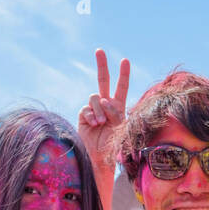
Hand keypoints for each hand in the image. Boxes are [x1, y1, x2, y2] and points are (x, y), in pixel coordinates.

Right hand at [78, 49, 129, 168]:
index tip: (125, 61)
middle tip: (100, 50)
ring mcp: (94, 110)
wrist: (100, 158)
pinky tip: (94, 125)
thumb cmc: (114, 147)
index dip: (123, 75)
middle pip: (103, 81)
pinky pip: (87, 108)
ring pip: (95, 97)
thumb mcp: (121, 129)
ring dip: (99, 108)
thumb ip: (115, 113)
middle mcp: (106, 106)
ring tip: (102, 123)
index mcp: (119, 108)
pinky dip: (91, 116)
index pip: (122, 88)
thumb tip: (104, 100)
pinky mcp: (84, 115)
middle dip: (102, 65)